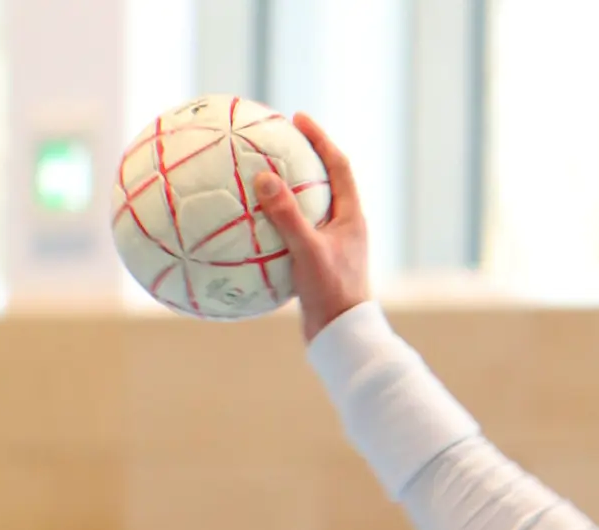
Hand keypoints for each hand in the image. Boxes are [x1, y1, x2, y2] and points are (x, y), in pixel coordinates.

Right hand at [253, 113, 368, 341]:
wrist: (342, 340)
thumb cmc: (332, 296)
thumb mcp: (308, 251)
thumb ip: (287, 215)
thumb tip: (264, 177)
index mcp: (351, 220)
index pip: (338, 166)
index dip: (319, 139)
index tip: (297, 119)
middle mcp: (344, 230)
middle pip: (323, 183)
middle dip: (301, 159)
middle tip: (275, 141)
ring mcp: (330, 249)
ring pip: (306, 210)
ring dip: (285, 192)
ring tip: (257, 175)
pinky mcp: (316, 266)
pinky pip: (292, 235)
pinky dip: (273, 224)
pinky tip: (247, 222)